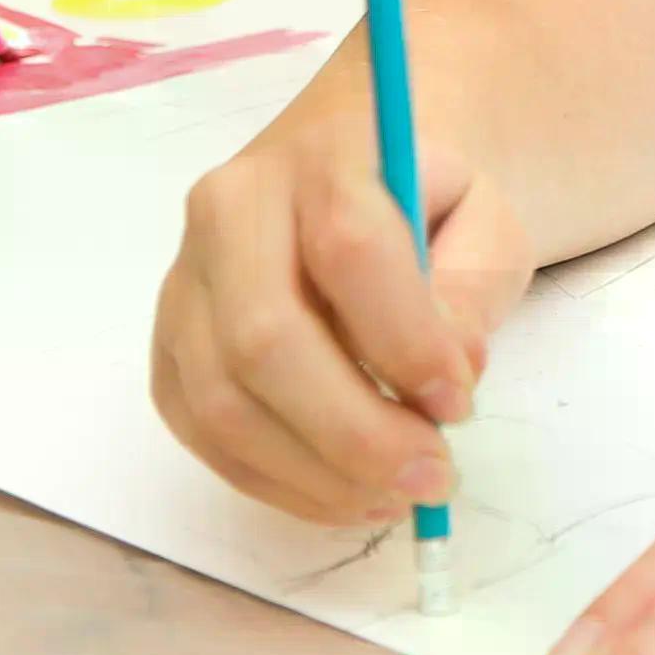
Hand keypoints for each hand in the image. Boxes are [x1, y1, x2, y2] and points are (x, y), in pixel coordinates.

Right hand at [151, 62, 534, 522]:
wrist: (351, 167)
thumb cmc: (428, 198)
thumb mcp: (485, 218)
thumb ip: (475, 285)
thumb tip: (453, 368)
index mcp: (319, 159)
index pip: (349, 251)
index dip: (404, 341)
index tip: (460, 403)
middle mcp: (228, 213)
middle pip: (264, 340)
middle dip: (354, 431)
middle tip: (432, 476)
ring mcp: (184, 283)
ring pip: (222, 400)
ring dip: (315, 472)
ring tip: (397, 495)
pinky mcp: (169, 347)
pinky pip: (202, 431)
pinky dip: (276, 481)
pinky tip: (345, 494)